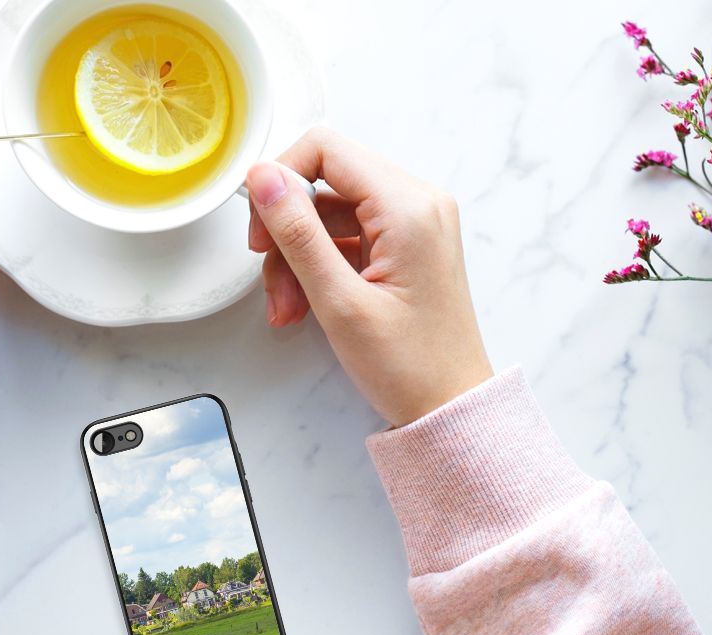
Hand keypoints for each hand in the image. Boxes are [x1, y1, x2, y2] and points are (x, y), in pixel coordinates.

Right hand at [246, 128, 491, 426]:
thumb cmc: (409, 366)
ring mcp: (413, 224)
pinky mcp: (405, 245)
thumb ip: (298, 233)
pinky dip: (318, 267)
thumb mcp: (339, 301)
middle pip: (325, 182)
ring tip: (288, 309)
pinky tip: (305, 306)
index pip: (326, 149)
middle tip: (270, 278)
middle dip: (287, 230)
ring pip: (329, 213)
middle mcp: (417, 203)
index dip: (281, 179)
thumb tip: (262, 177)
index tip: (260, 227)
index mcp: (409, 207)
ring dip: (297, 257)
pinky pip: (346, 237)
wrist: (450, 408)